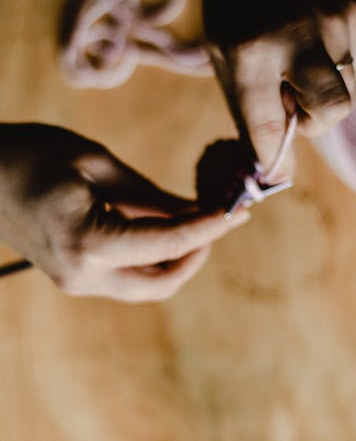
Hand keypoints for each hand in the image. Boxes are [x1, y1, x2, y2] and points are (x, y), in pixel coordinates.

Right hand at [0, 124, 248, 301]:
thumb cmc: (32, 155)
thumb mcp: (97, 163)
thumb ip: (151, 194)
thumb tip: (197, 209)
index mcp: (88, 241)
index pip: (167, 242)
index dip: (209, 227)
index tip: (238, 211)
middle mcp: (84, 275)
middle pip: (162, 283)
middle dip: (197, 254)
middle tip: (219, 219)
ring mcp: (76, 282)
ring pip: (146, 286)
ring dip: (177, 258)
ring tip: (196, 219)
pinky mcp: (74, 278)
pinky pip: (126, 277)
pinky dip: (152, 257)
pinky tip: (163, 226)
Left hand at [201, 0, 355, 181]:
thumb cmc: (232, 11)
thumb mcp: (223, 62)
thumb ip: (249, 114)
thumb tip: (274, 168)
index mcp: (250, 54)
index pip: (268, 127)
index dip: (273, 160)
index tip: (275, 173)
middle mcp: (298, 37)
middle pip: (333, 112)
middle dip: (315, 122)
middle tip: (294, 105)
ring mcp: (334, 18)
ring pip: (349, 90)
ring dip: (324, 91)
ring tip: (300, 65)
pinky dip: (338, 68)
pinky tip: (316, 45)